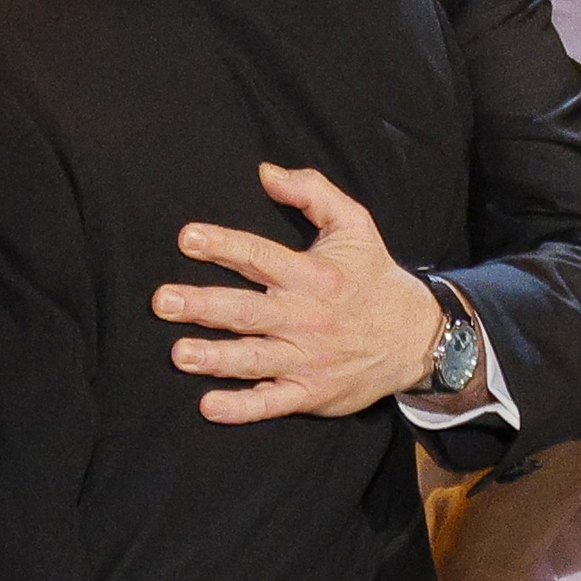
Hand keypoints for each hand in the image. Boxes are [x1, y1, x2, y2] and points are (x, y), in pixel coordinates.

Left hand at [152, 162, 442, 421]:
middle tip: (163, 301)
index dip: (223, 245)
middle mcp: (306, 316)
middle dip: (203, 305)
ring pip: (254, 358)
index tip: (187, 238)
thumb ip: (311, 191)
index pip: (260, 256)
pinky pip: (273, 402)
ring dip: (215, 358)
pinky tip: (210, 406)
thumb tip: (265, 172)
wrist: (418, 336)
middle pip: (247, 310)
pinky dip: (242, 408)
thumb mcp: (354, 223)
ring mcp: (308, 358)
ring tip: (179, 354)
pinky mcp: (312, 393)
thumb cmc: (373, 275)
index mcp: (313, 274)